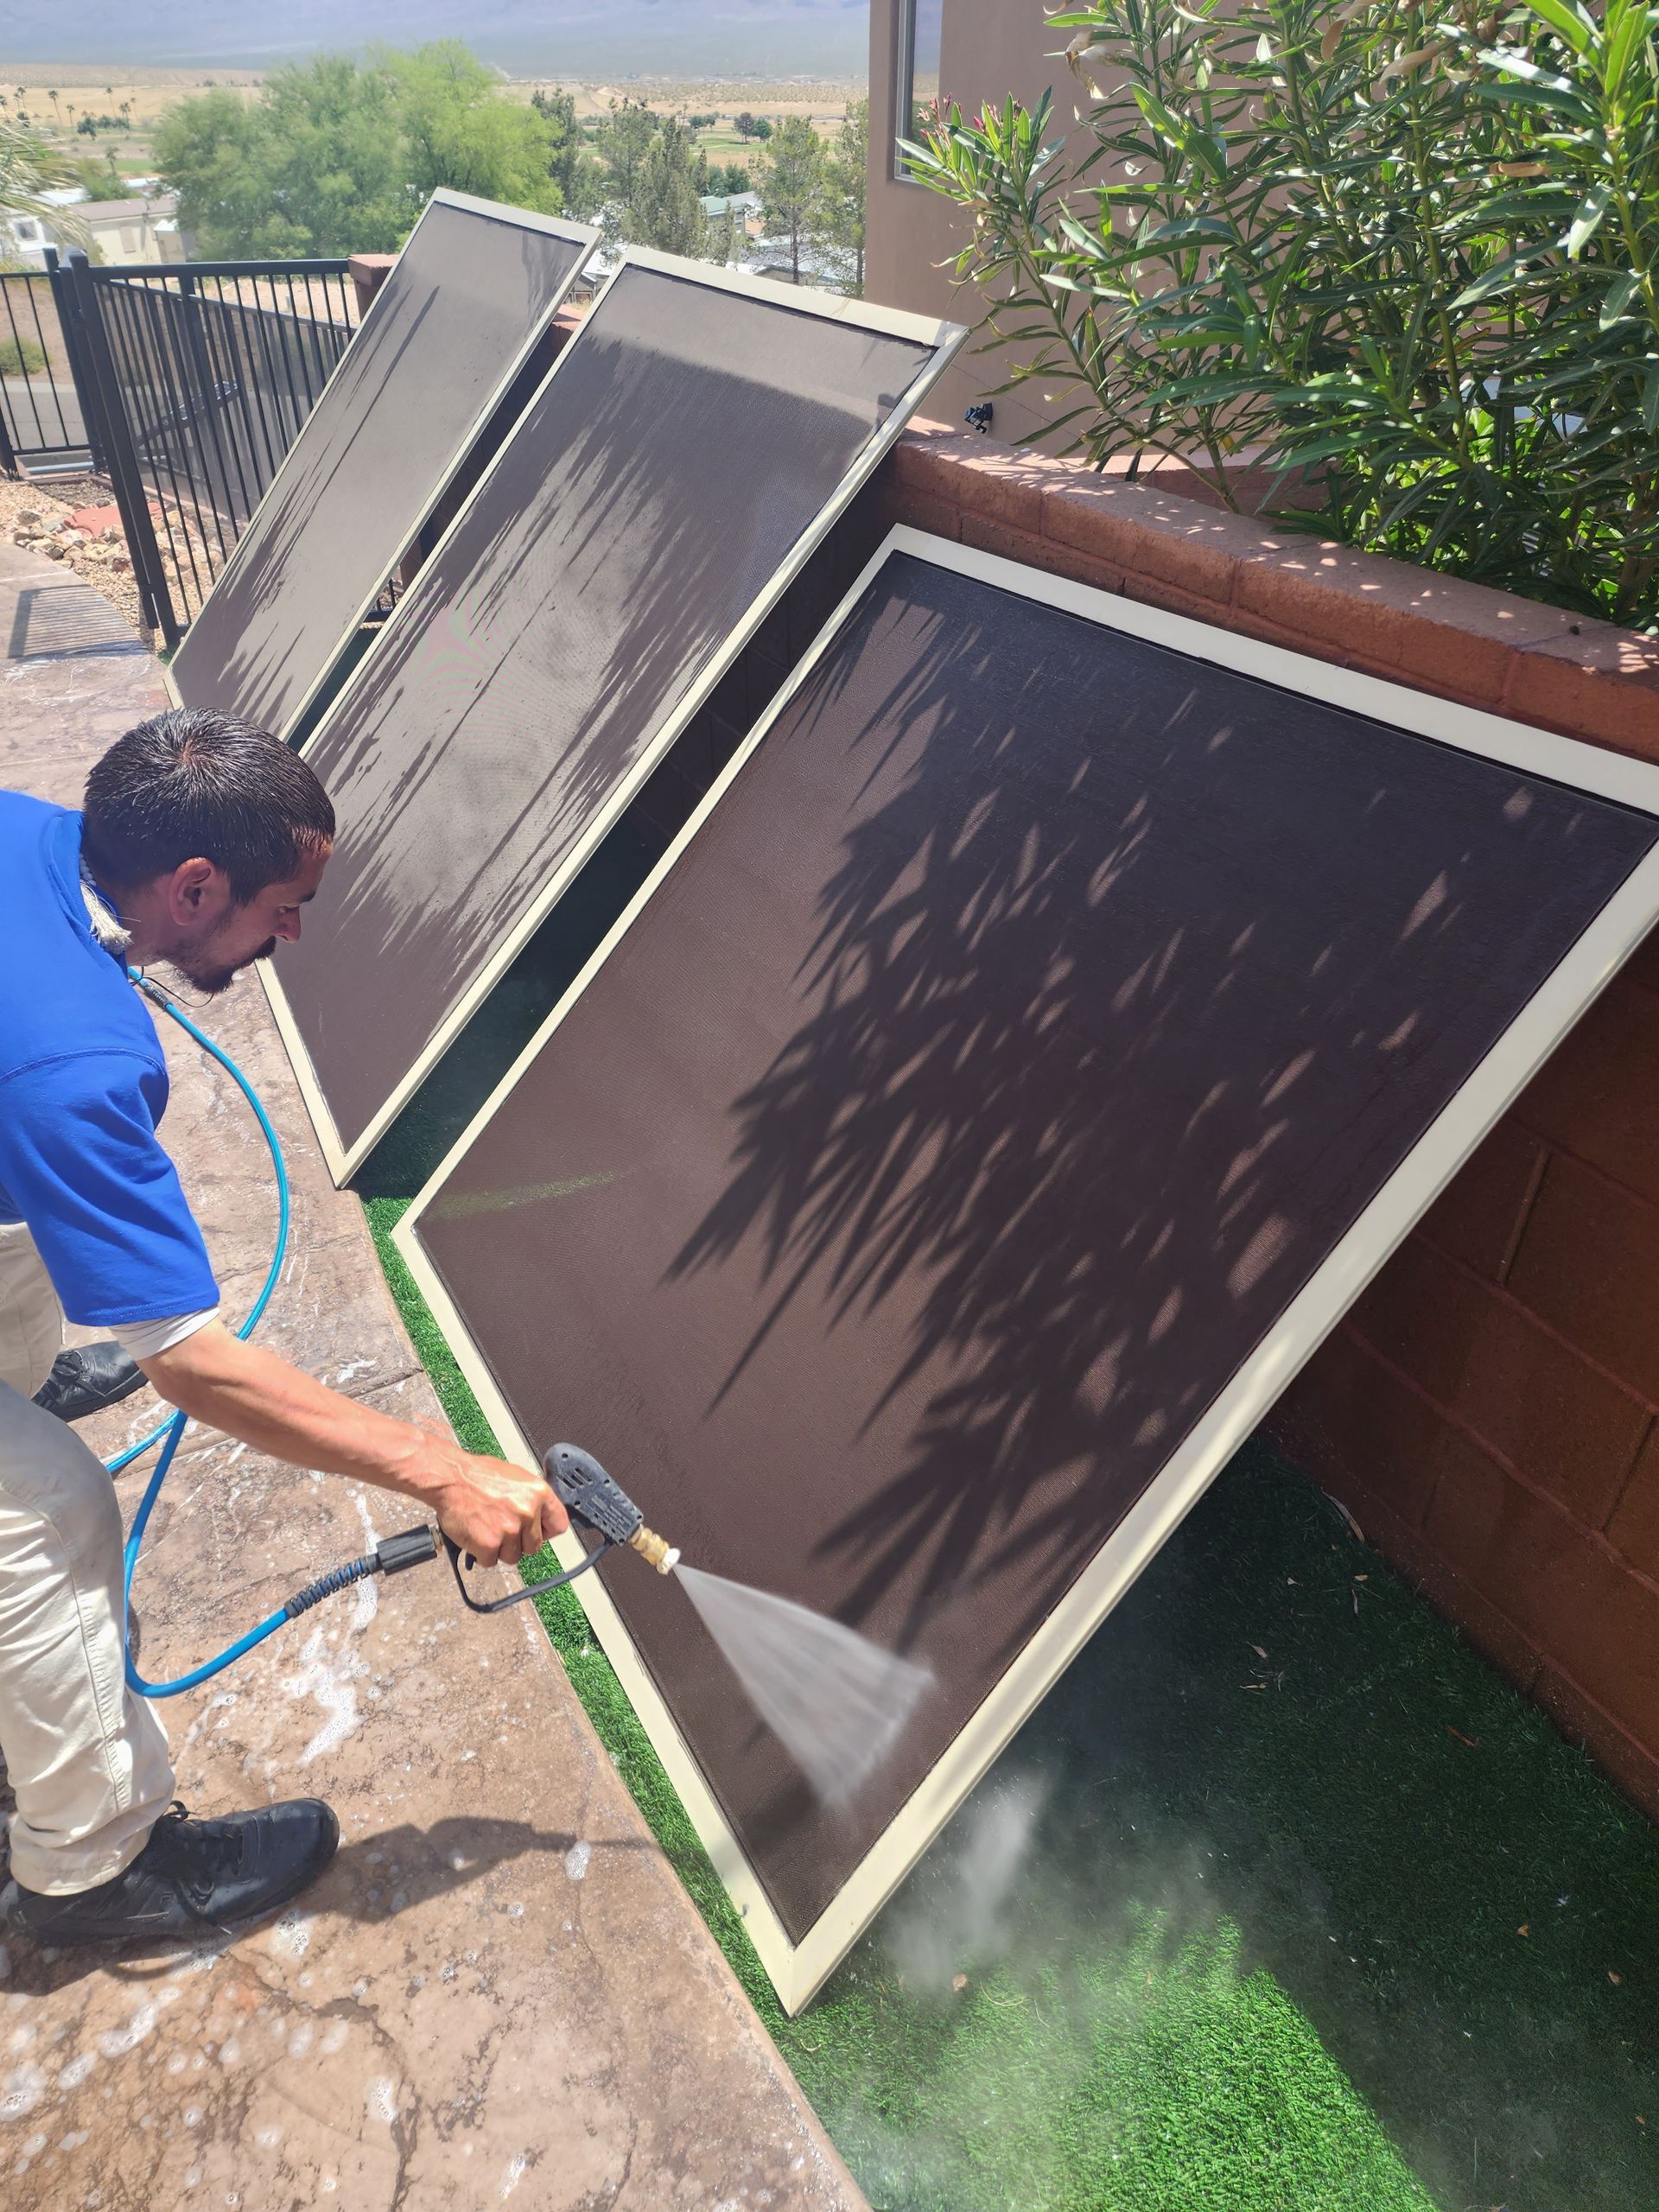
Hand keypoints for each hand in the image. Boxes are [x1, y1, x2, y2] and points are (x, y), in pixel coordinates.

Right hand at [434, 1452, 568, 1568]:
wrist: (451, 1478)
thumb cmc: (479, 1475)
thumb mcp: (516, 1477)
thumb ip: (532, 1499)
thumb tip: (542, 1516)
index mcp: (538, 1493)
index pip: (559, 1525)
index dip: (547, 1532)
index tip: (539, 1533)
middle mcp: (528, 1513)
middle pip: (533, 1546)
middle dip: (518, 1542)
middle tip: (501, 1528)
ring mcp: (509, 1530)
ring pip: (512, 1556)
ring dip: (499, 1549)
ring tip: (486, 1529)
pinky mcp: (489, 1544)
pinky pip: (491, 1561)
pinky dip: (481, 1554)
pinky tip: (476, 1535)